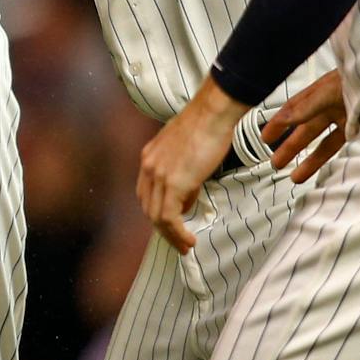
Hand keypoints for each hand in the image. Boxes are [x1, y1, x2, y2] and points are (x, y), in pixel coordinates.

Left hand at [137, 83, 246, 253]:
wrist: (213, 113)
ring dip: (171, 236)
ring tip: (185, 246)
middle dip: (162, 229)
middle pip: (148, 207)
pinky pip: (169, 218)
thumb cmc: (207, 126)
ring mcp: (158, 175)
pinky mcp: (173, 183)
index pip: (146, 193)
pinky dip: (177, 233)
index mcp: (149, 157)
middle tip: (179, 242)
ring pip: (156, 217)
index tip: (171, 225)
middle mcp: (148, 166)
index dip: (157, 212)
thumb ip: (183, 175)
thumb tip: (187, 201)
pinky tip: (189, 240)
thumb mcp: (187, 151)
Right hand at [263, 68, 347, 182]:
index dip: (279, 123)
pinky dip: (334, 162)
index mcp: (323, 92)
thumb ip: (306, 108)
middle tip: (276, 163)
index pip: (295, 109)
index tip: (264, 138)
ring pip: (325, 144)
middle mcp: (334, 106)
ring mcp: (351, 119)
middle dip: (291, 147)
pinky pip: (346, 149)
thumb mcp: (328, 92)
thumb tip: (284, 120)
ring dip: (310, 161)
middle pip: (308, 130)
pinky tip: (324, 174)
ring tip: (295, 178)